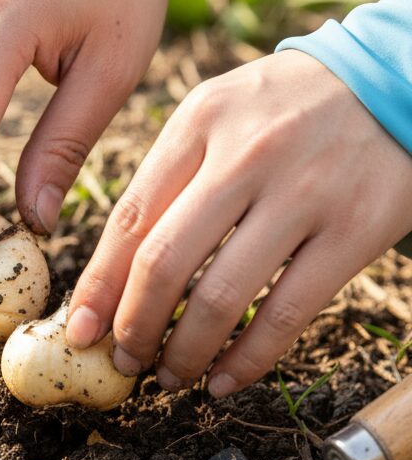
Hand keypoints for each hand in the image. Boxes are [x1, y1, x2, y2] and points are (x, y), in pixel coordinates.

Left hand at [65, 50, 411, 394]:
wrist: (392, 79)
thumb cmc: (284, 107)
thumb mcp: (216, 113)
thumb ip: (167, 177)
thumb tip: (113, 270)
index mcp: (199, 124)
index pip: (130, 218)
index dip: (98, 285)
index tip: (79, 329)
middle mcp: (245, 156)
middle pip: (164, 262)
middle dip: (133, 327)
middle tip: (123, 360)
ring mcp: (303, 194)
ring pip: (220, 296)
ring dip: (184, 352)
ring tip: (168, 377)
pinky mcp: (355, 230)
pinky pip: (287, 312)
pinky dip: (248, 359)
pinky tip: (224, 380)